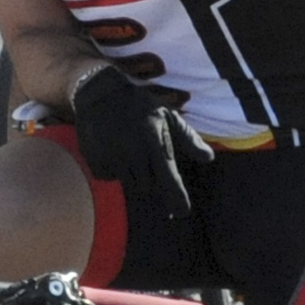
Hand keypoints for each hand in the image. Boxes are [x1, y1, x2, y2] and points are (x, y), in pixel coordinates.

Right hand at [67, 62, 213, 223]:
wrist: (99, 92)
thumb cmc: (139, 105)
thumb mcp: (167, 116)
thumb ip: (188, 139)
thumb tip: (209, 158)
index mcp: (154, 143)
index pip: (169, 180)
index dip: (176, 199)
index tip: (181, 212)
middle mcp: (134, 153)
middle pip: (147, 187)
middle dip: (150, 178)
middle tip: (144, 157)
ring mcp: (113, 158)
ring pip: (128, 183)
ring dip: (131, 174)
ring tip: (128, 149)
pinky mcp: (95, 160)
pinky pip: (108, 177)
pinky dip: (112, 169)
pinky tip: (112, 149)